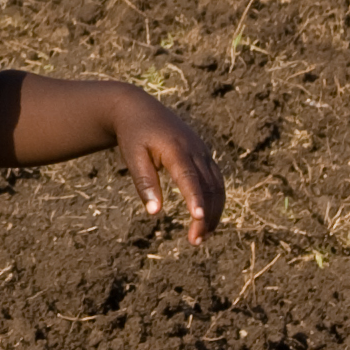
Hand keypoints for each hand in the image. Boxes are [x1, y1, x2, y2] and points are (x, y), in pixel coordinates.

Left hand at [108, 86, 224, 241]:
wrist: (139, 108)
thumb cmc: (133, 135)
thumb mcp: (132, 156)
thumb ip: (144, 183)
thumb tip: (154, 212)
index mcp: (175, 148)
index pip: (188, 177)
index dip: (195, 198)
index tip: (198, 217)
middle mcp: (194, 149)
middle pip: (208, 186)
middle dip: (206, 215)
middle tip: (195, 241)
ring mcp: (202, 151)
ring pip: (217, 185)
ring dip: (214, 212)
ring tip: (201, 237)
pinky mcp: (204, 154)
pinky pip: (216, 181)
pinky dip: (215, 201)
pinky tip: (206, 219)